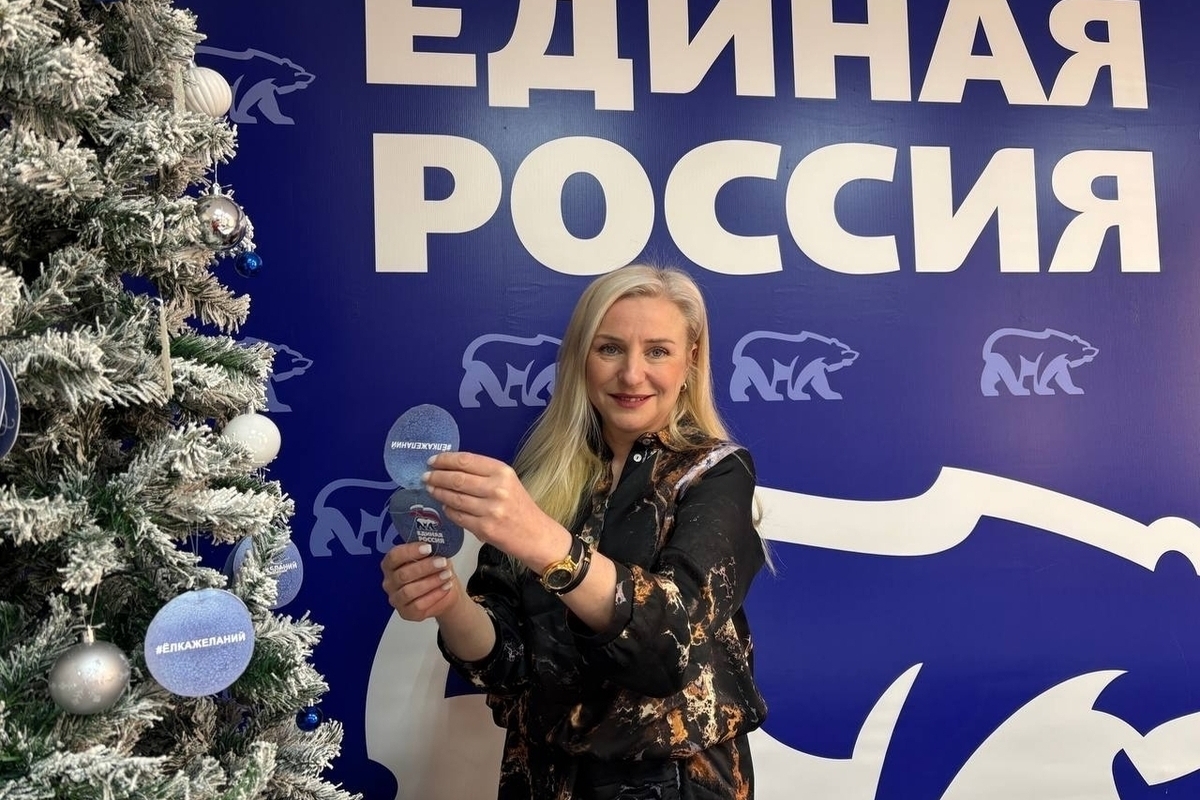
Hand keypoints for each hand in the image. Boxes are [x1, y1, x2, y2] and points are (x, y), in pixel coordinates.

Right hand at [380, 541, 459, 620]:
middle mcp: (389, 582)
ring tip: (447, 575)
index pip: (393, 556)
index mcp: (391, 565)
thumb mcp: (433, 555)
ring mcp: (395, 599)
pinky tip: (445, 587)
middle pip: (402, 575)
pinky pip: (418, 605)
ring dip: (430, 582)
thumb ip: (429, 549)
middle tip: (442, 562)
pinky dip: (434, 595)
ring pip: (409, 591)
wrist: (445, 590)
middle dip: (425, 567)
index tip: (428, 548)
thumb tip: (436, 540)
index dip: (410, 551)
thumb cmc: (435, 570)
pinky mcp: (405, 613)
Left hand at [424, 451, 567, 568]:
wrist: (536, 535)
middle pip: (457, 478)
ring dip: (438, 493)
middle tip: (426, 476)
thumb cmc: (520, 507)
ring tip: (431, 489)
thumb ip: (484, 474)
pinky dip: (448, 510)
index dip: (445, 460)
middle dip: (437, 476)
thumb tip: (451, 468)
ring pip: (454, 498)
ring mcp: (490, 510)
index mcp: (503, 472)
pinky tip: (445, 506)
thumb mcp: (508, 483)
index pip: (466, 461)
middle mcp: (497, 489)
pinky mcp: (484, 528)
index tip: (433, 461)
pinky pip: (457, 516)